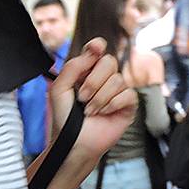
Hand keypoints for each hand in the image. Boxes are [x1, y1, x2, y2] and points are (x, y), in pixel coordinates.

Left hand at [49, 38, 136, 159]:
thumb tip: (92, 50)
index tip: (95, 48)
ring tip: (89, 111)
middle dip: (93, 81)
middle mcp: (103, 79)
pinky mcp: (128, 105)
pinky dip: (112, 104)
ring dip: (100, 98)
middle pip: (109, 62)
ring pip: (118, 80)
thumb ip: (72, 67)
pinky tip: (103, 113)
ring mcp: (117, 91)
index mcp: (86, 72)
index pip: (97, 51)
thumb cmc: (65, 118)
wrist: (74, 142)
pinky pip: (128, 94)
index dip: (97, 46)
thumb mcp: (59, 89)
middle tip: (82, 97)